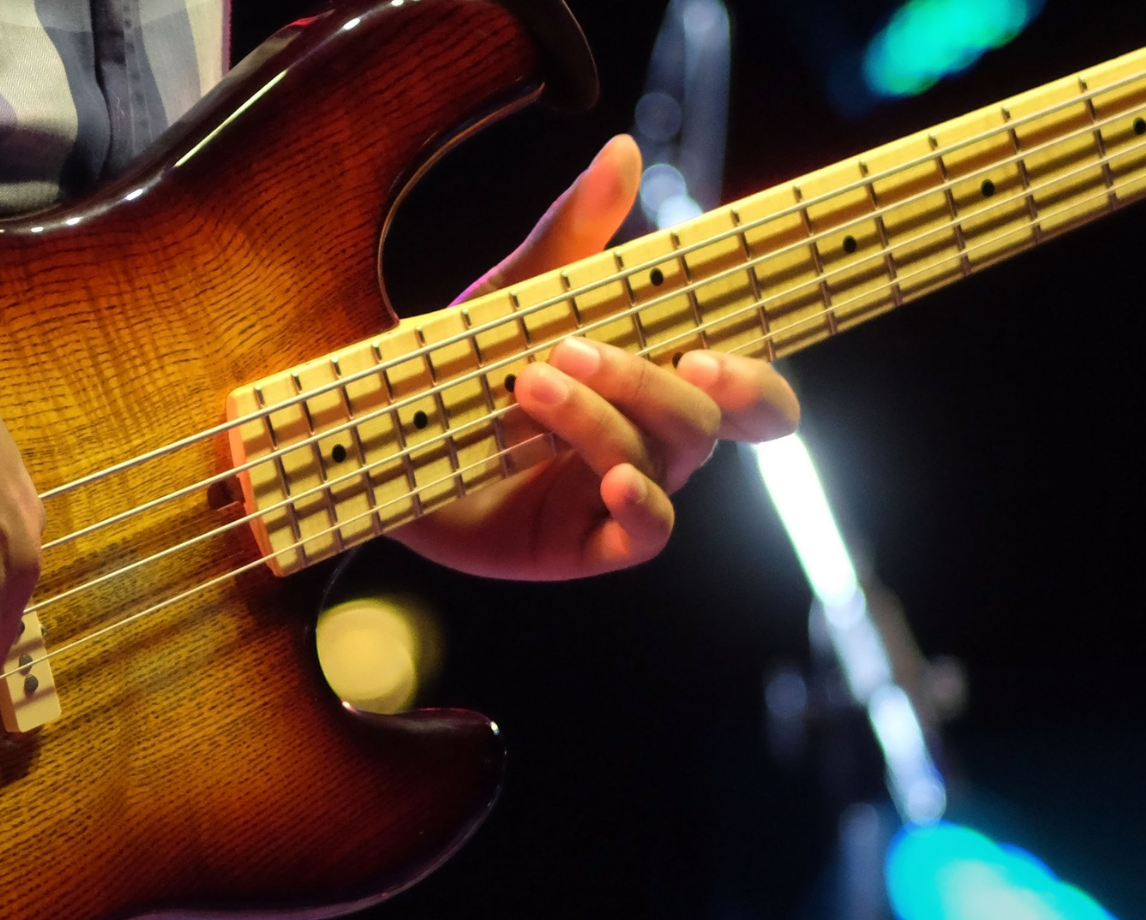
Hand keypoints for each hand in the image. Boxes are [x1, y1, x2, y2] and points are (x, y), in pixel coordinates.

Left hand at [395, 136, 798, 579]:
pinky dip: (641, 503)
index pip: (747, 392)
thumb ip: (571, 233)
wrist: (386, 440)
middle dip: (655, 382)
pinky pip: (646, 532)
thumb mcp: (514, 296)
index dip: (758, 382)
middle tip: (583, 347)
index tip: (708, 351)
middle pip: (710, 420)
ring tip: (527, 381)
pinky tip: (612, 478)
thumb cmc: (466, 367)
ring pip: (663, 460)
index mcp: (655, 384)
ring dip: (603, 415)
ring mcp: (621, 493)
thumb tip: (623, 150)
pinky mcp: (584, 543)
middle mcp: (653, 442)